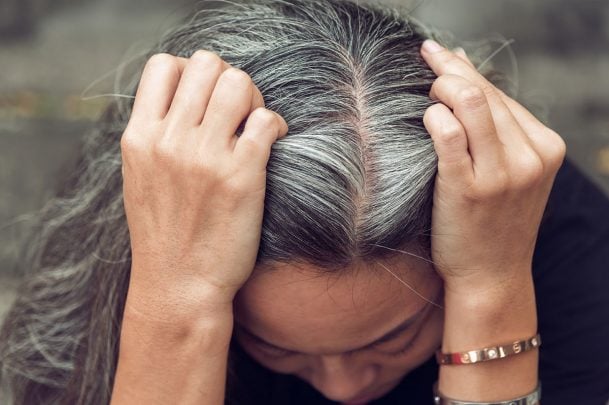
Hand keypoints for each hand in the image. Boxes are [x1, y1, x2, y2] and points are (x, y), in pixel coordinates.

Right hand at [120, 51, 287, 322]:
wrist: (179, 287)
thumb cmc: (164, 234)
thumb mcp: (141, 177)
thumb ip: (156, 135)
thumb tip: (188, 99)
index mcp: (139, 137)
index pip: (164, 65)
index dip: (191, 72)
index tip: (204, 100)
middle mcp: (169, 141)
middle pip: (207, 64)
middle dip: (227, 80)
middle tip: (236, 112)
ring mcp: (205, 157)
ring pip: (239, 83)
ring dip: (253, 98)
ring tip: (253, 125)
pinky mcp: (242, 175)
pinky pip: (266, 120)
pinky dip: (274, 124)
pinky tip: (271, 143)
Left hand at [420, 40, 565, 295]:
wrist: (490, 276)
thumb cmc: (492, 221)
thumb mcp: (509, 171)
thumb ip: (493, 127)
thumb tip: (462, 72)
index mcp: (544, 147)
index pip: (499, 93)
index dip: (464, 69)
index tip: (440, 56)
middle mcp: (529, 156)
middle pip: (484, 92)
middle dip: (449, 70)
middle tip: (425, 65)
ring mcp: (502, 173)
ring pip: (470, 102)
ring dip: (441, 87)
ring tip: (425, 93)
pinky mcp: (470, 189)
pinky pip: (449, 134)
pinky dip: (433, 117)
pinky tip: (425, 118)